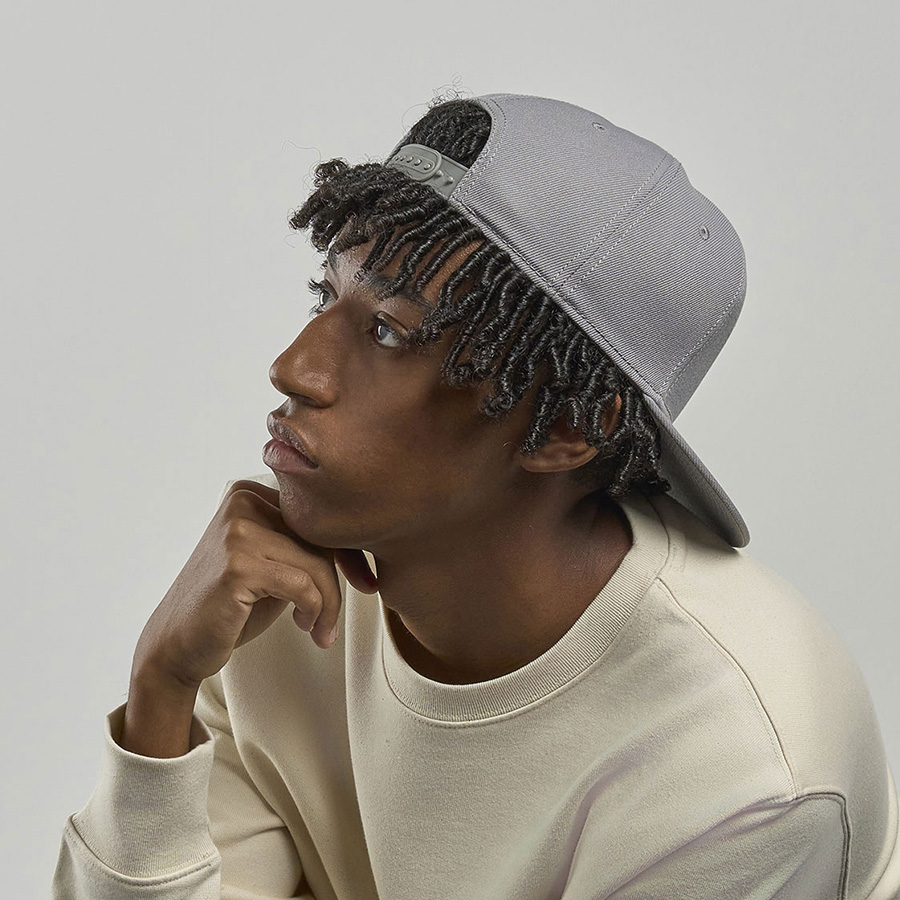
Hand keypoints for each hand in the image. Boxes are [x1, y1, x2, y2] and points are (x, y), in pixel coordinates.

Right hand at [130, 480, 377, 689]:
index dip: (349, 551)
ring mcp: (238, 531)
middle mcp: (241, 502)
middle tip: (335, 619)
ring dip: (328, 604)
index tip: (365, 582)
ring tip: (319, 627)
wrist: (177, 646)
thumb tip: (362, 538)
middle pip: (321, 537)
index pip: (317, 516)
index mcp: (249, 493)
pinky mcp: (238, 565)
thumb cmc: (232, 606)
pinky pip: (304, 585)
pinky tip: (305, 627)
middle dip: (340, 581)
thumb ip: (304, 544)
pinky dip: (315, 611)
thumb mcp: (273, 564)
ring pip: (317, 563)